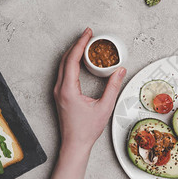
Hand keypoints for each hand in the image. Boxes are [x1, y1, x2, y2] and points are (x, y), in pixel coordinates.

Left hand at [53, 27, 125, 152]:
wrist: (74, 144)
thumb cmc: (86, 130)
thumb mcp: (104, 107)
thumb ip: (113, 87)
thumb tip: (120, 71)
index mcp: (68, 89)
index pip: (72, 59)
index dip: (80, 44)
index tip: (88, 34)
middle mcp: (59, 88)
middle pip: (65, 59)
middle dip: (76, 44)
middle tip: (88, 35)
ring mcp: (57, 92)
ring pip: (62, 65)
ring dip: (73, 52)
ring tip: (85, 44)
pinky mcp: (60, 95)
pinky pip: (63, 72)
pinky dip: (71, 62)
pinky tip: (79, 60)